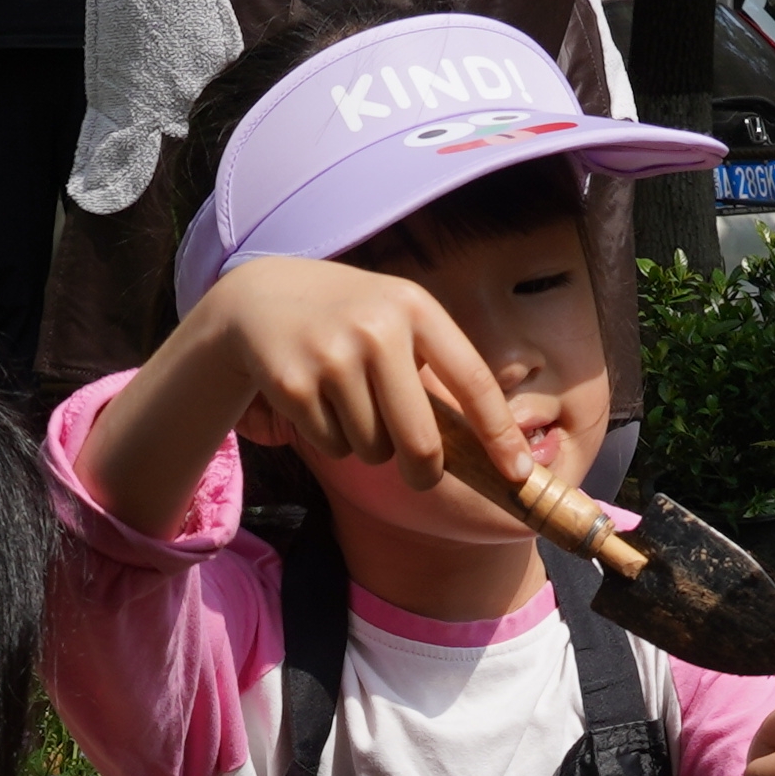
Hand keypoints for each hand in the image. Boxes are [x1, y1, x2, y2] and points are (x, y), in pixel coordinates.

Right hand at [184, 256, 541, 498]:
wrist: (257, 299)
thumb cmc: (346, 319)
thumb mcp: (394, 319)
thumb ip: (434, 368)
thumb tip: (484, 447)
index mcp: (414, 307)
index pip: (472, 380)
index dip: (499, 434)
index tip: (517, 474)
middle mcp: (377, 329)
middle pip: (420, 440)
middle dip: (423, 471)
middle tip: (420, 475)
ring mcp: (332, 356)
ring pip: (373, 449)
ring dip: (366, 444)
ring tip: (347, 402)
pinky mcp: (294, 385)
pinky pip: (332, 446)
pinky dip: (329, 438)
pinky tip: (315, 399)